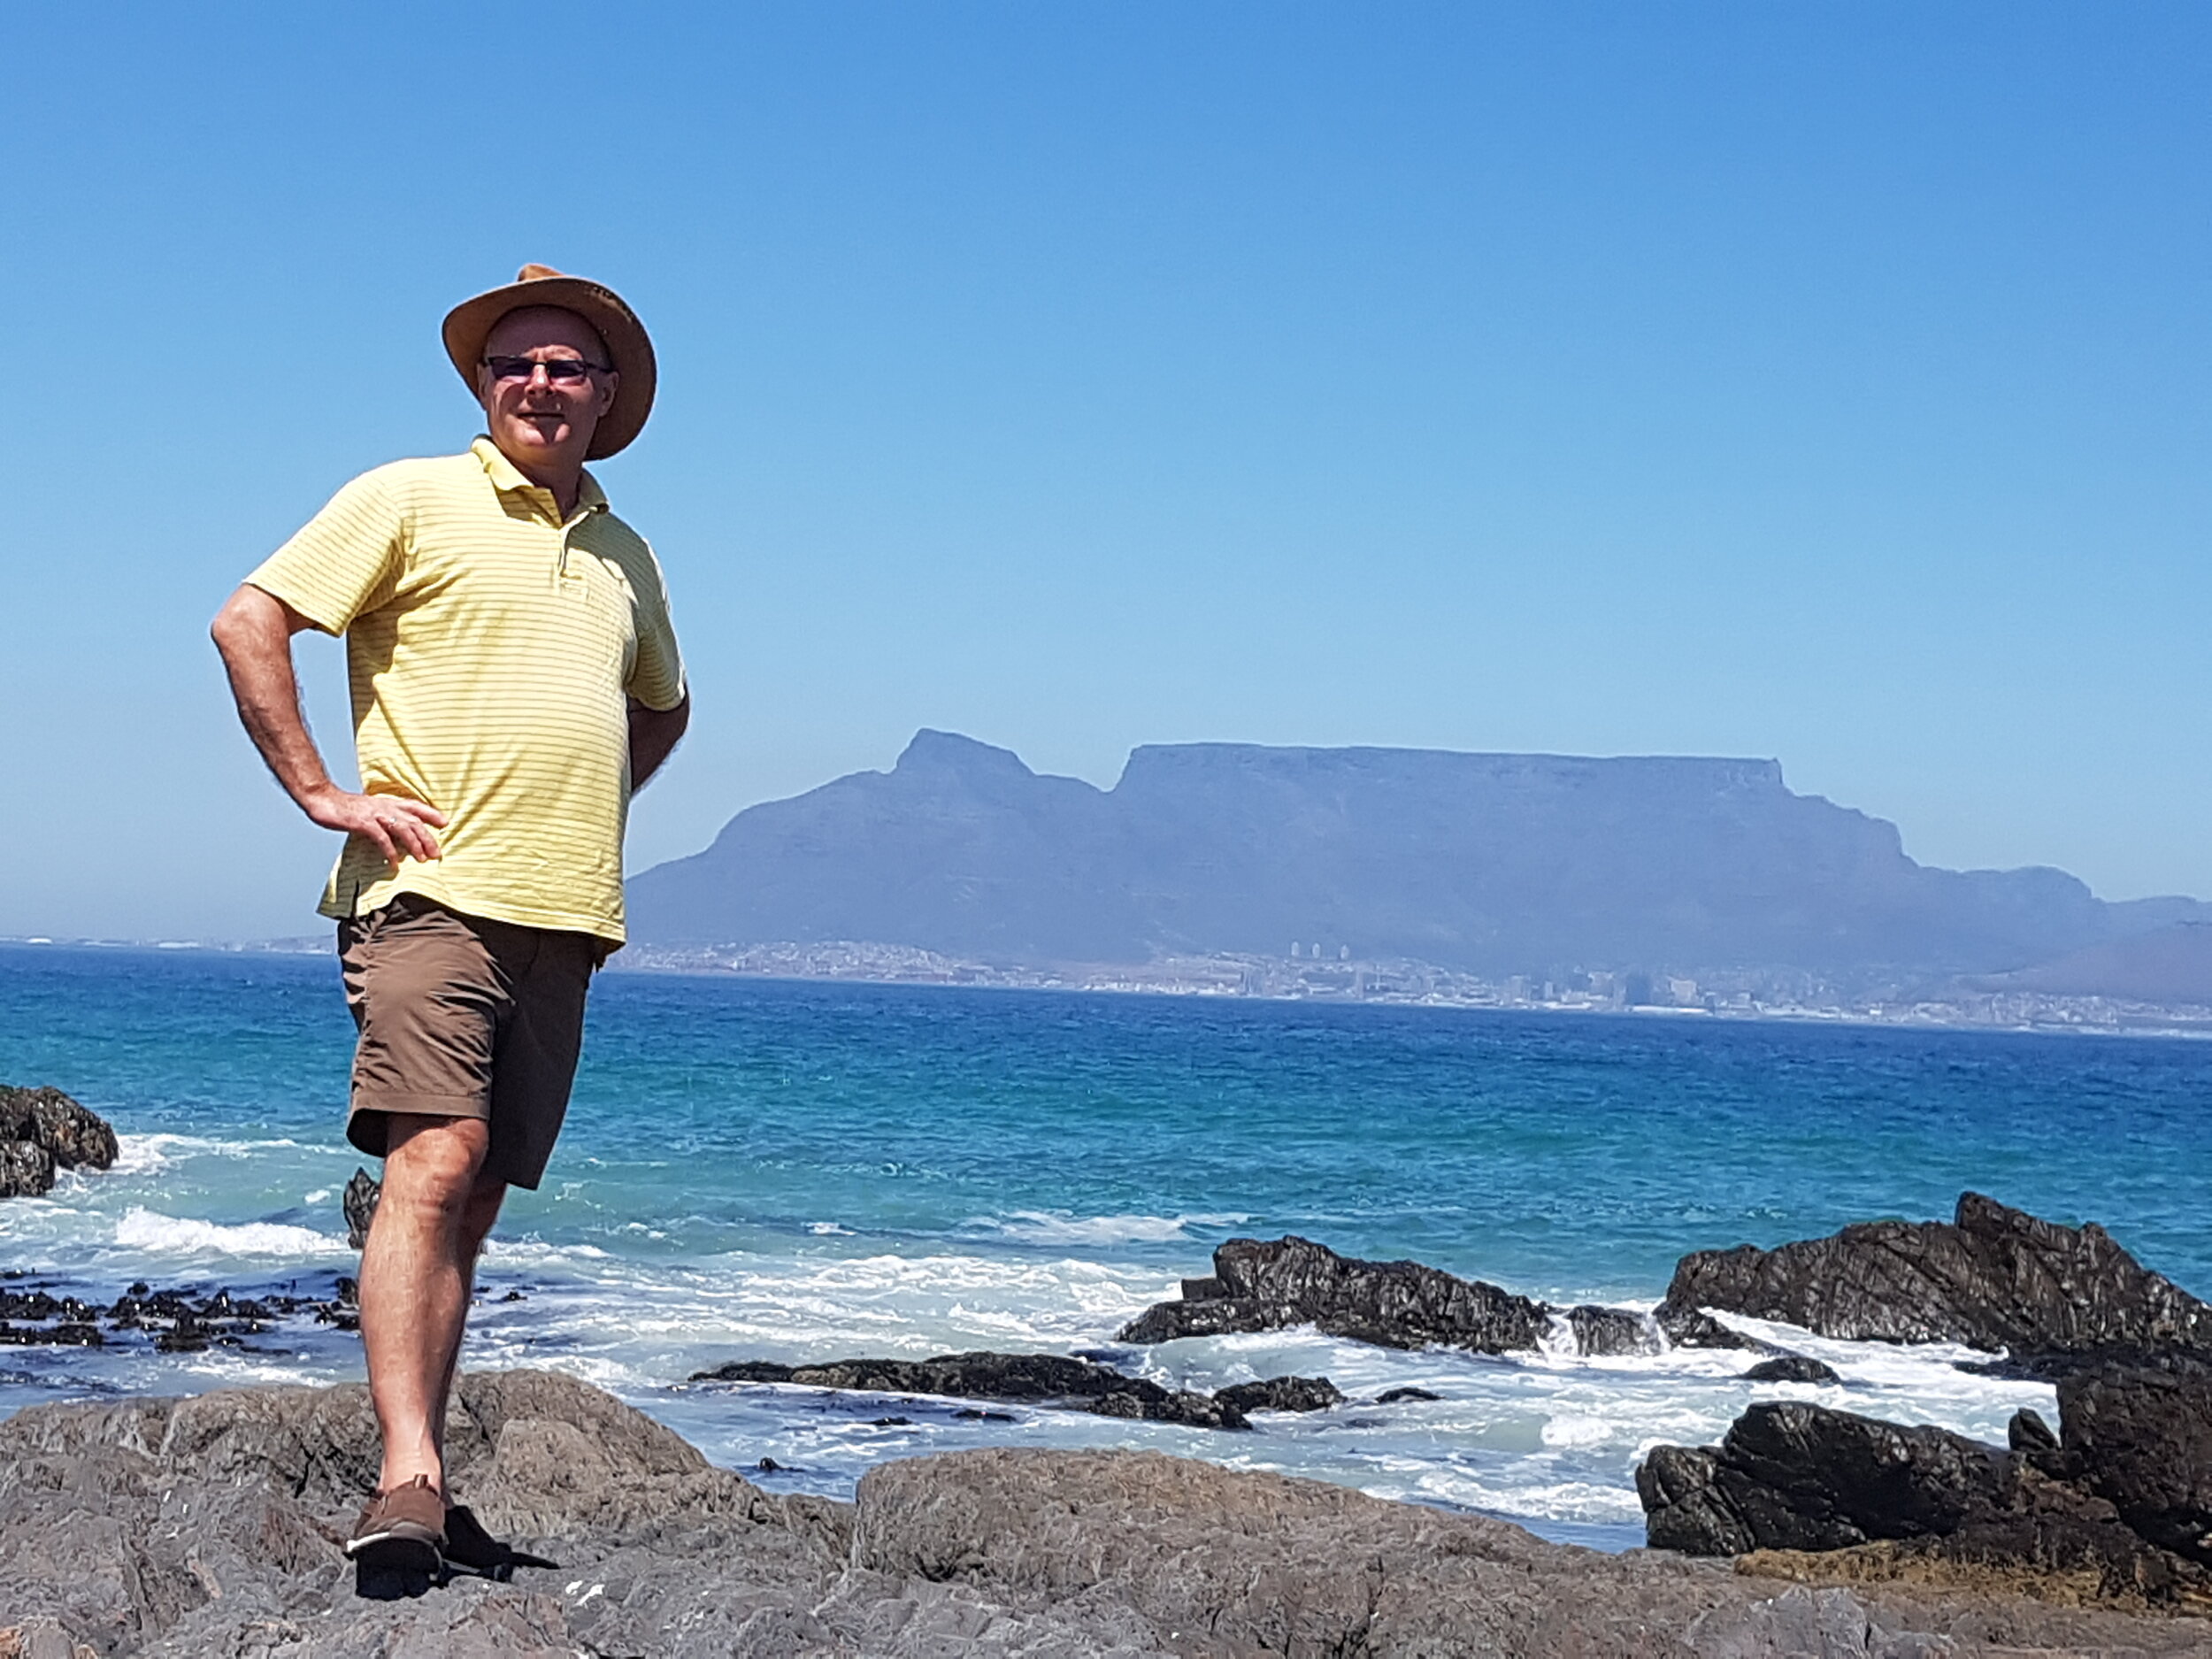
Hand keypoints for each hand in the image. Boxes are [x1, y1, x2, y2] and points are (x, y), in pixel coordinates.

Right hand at [302, 787, 446, 866]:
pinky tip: (394, 863)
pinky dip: (390, 851)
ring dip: (414, 845)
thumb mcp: (369, 809)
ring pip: (402, 828)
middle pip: (413, 821)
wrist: (323, 799)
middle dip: (428, 837)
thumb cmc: (346, 808)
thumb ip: (383, 818)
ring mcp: (374, 814)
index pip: (415, 806)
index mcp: (387, 802)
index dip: (431, 813)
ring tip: (423, 859)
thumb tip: (395, 833)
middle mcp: (384, 806)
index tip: (445, 822)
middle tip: (438, 853)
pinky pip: (381, 838)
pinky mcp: (363, 823)